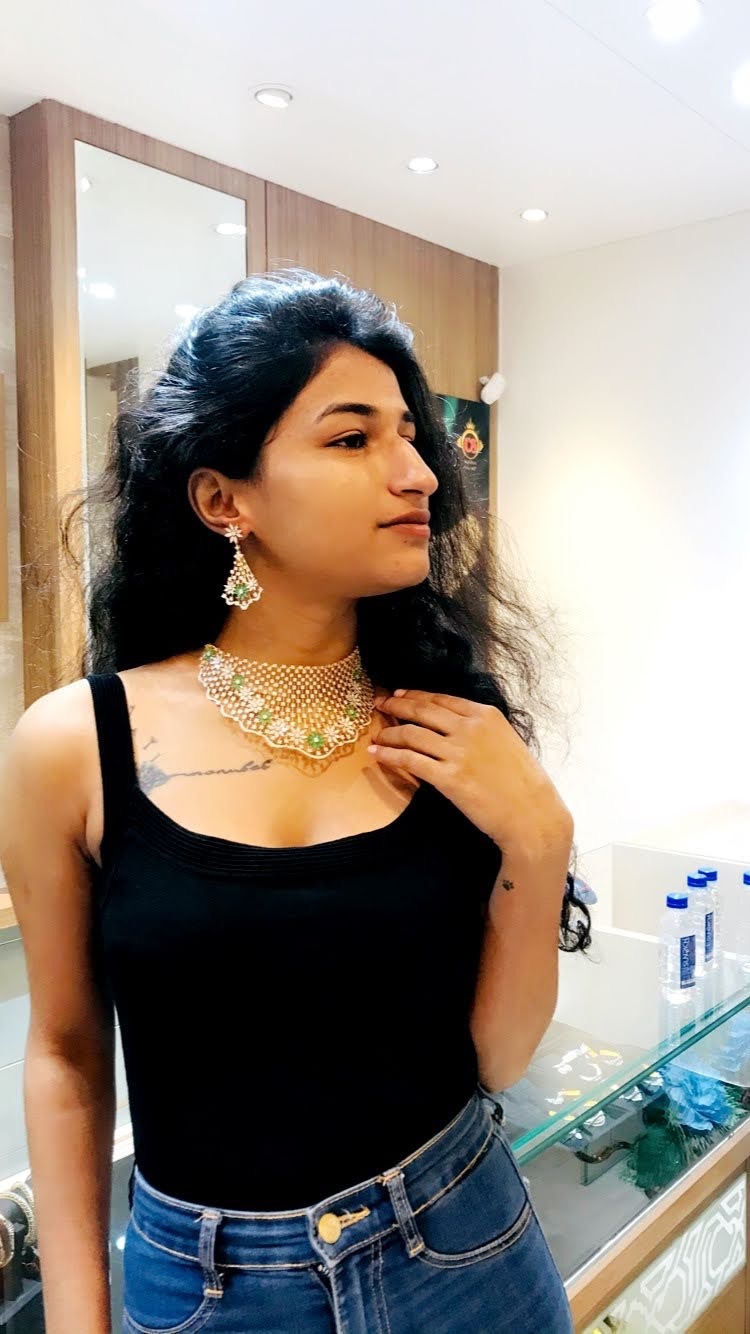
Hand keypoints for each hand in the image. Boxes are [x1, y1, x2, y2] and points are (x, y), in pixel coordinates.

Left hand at [370, 688, 572, 856]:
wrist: (532, 814)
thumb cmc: (523, 783)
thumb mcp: (506, 741)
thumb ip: (481, 730)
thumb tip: (454, 726)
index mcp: (486, 715)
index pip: (441, 699)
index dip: (415, 695)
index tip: (399, 694)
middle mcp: (470, 728)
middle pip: (422, 711)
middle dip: (396, 705)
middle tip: (379, 704)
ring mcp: (458, 752)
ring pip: (411, 734)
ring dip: (389, 734)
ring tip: (377, 736)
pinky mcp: (447, 777)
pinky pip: (409, 760)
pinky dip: (389, 755)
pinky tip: (377, 755)